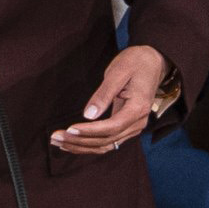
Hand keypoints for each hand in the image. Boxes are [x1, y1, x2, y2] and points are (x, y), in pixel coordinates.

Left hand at [50, 44, 170, 155]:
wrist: (153, 61)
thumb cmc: (135, 62)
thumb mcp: (118, 72)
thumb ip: (103, 94)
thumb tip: (88, 115)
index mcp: (138, 108)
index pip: (111, 127)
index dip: (89, 131)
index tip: (70, 129)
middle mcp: (138, 122)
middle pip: (107, 140)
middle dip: (79, 141)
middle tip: (55, 137)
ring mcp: (134, 127)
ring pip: (106, 145)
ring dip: (82, 146)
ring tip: (58, 142)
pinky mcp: (127, 127)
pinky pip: (108, 141)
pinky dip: (89, 144)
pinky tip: (72, 143)